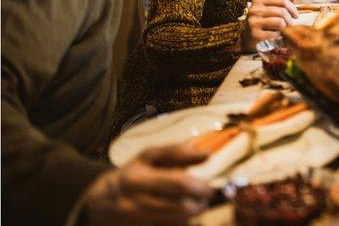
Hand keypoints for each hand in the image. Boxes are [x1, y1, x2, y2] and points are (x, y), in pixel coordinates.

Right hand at [83, 144, 211, 224]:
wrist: (96, 203)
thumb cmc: (129, 175)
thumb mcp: (147, 157)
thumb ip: (177, 153)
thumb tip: (207, 155)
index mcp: (138, 179)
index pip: (180, 184)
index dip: (201, 187)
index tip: (209, 187)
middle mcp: (135, 204)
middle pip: (181, 207)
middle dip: (199, 204)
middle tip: (203, 199)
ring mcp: (136, 222)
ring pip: (177, 222)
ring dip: (190, 215)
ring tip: (191, 206)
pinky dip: (178, 223)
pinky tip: (176, 216)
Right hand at [239, 0, 298, 51]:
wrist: (248, 38)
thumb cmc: (262, 22)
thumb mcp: (269, 8)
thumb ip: (281, 1)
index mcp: (258, 1)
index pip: (282, 0)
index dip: (292, 8)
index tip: (295, 15)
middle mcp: (254, 10)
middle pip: (282, 12)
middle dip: (290, 20)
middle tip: (289, 25)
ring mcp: (254, 23)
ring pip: (280, 23)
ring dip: (284, 28)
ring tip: (282, 30)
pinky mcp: (255, 35)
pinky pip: (276, 34)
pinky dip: (279, 36)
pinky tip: (275, 36)